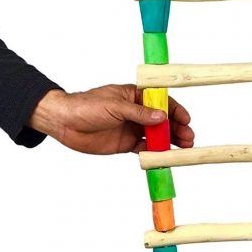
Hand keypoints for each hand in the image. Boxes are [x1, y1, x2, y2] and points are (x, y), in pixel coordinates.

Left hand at [28, 85, 193, 154]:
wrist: (64, 122)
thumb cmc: (86, 106)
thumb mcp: (115, 106)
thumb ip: (140, 113)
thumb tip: (163, 117)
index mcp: (134, 96)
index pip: (161, 101)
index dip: (175, 110)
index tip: (186, 119)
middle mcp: (136, 112)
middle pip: (162, 120)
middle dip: (177, 128)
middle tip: (188, 138)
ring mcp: (131, 128)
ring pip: (156, 135)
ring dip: (170, 141)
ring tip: (183, 148)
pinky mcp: (125, 143)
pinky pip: (144, 148)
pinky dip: (155, 152)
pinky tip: (164, 156)